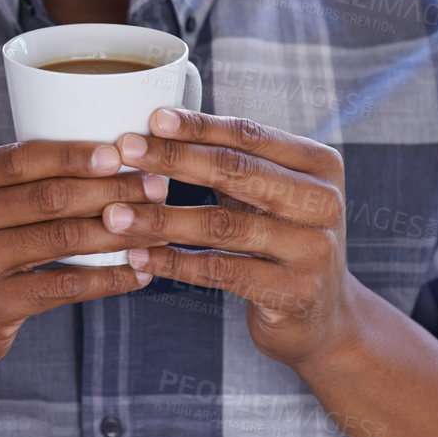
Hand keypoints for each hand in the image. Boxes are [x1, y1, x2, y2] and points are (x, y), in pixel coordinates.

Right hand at [0, 140, 171, 382]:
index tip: (123, 152)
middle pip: (49, 196)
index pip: (24, 157)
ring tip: (158, 228)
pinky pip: (64, 285)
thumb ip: (23, 182)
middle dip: (111, 190)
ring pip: (62, 239)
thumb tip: (111, 155)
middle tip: (157, 187)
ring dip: (119, 233)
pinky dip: (108, 279)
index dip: (76, 154)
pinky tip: (137, 273)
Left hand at [108, 108, 360, 369]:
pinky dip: (174, 262)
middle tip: (124, 149)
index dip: (198, 126)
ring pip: (222, 226)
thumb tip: (157, 124)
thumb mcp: (268, 193)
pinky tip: (138, 256)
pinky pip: (220, 272)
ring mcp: (313, 250)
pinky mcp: (293, 293)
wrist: (323, 318)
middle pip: (236, 172)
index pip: (250, 135)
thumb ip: (230, 160)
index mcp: (319, 165)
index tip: (152, 118)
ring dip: (161, 218)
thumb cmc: (279, 238)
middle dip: (173, 159)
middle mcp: (323, 203)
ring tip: (114, 213)